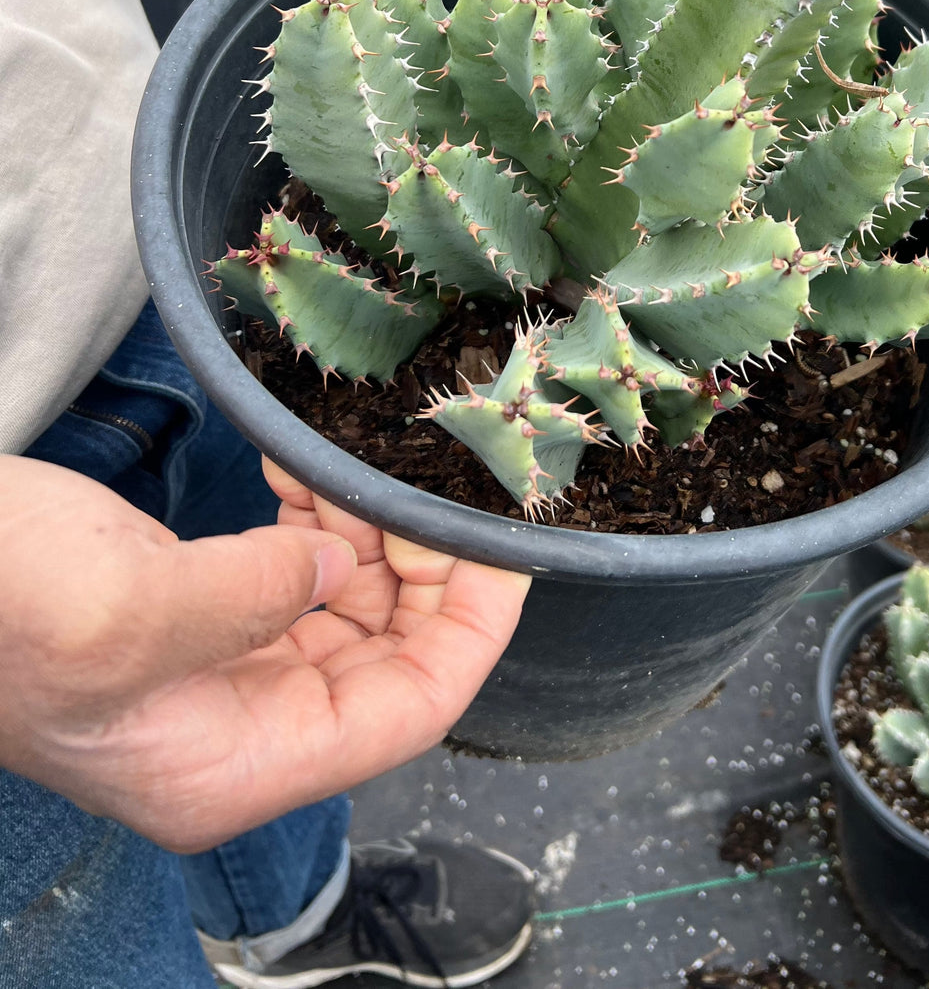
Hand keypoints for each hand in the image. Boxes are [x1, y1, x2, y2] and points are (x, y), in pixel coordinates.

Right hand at [0, 455, 528, 852]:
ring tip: (361, 462)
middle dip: (423, 567)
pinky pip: (297, 572)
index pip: (406, 713)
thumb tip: (330, 564)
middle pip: (389, 656)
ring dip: (369, 531)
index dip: (470, 632)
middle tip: (430, 481)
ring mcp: (221, 670)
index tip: (507, 548)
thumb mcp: (122, 612)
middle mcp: (243, 730)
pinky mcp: (201, 612)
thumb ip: (246, 599)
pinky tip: (309, 467)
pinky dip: (318, 517)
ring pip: (349, 606)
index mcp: (235, 766)